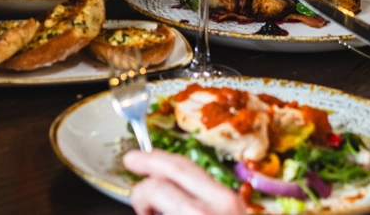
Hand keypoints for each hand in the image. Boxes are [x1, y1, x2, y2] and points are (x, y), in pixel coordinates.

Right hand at [124, 150, 245, 214]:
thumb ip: (160, 213)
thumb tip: (149, 206)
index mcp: (197, 214)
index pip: (157, 188)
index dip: (139, 193)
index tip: (134, 199)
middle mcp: (218, 201)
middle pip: (177, 166)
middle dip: (150, 159)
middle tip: (132, 159)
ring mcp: (231, 199)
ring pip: (193, 167)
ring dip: (168, 166)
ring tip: (152, 172)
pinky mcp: (237, 201)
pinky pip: (205, 179)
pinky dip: (186, 177)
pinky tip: (176, 183)